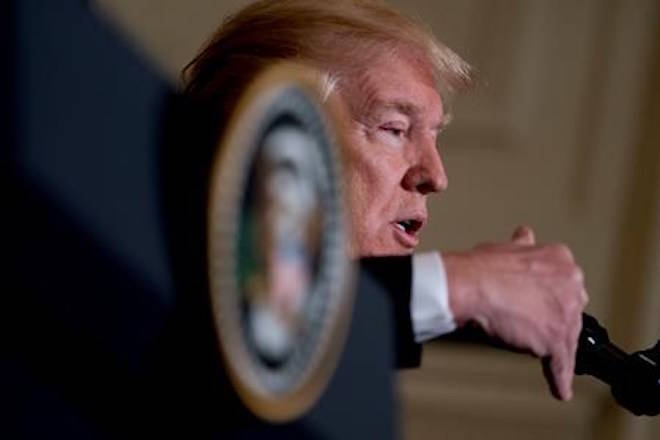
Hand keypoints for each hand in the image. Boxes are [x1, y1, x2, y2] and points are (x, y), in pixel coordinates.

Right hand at [442, 225, 588, 399]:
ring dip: (553, 347)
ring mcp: (565, 314)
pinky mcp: (555, 341)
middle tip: (531, 323)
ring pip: (565, 337)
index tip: (538, 303)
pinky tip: (560, 387)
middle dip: (554, 318)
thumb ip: (524, 246)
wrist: (469, 286)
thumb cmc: (481, 268)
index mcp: (560, 259)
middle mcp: (570, 284)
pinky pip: (561, 365)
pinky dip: (559, 378)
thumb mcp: (507, 247)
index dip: (549, 297)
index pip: (564, 285)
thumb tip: (526, 236)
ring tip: (541, 355)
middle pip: (571, 311)